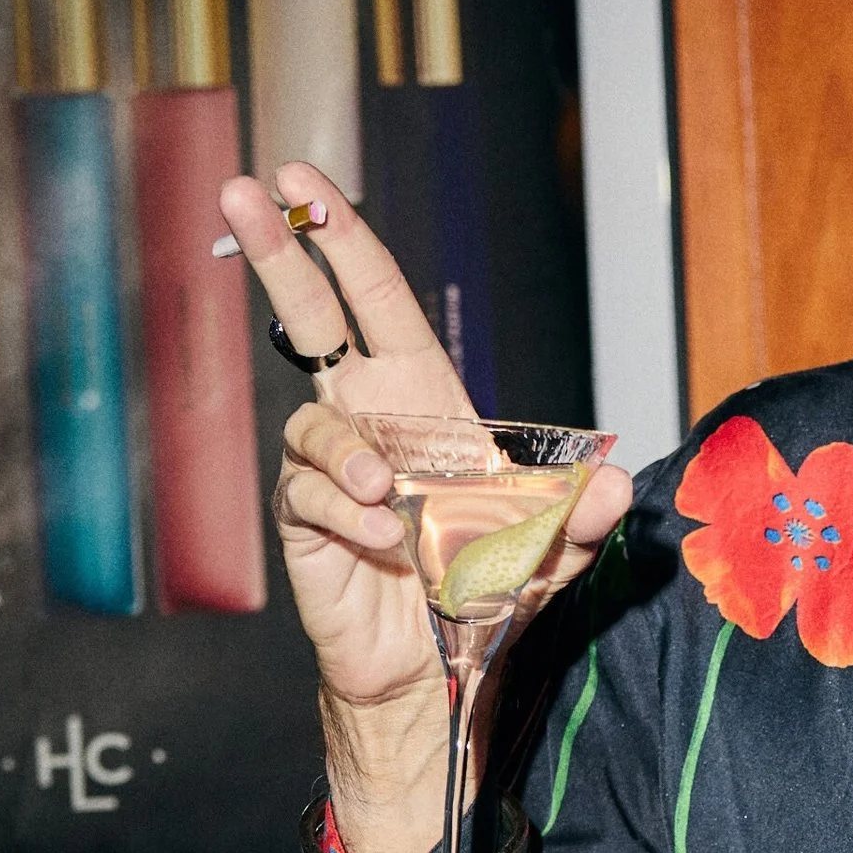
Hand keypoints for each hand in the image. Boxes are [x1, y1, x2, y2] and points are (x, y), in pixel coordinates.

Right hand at [216, 162, 633, 852]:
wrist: (441, 672)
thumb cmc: (486, 598)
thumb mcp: (548, 556)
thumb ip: (576, 520)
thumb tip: (610, 487)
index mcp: (425, 408)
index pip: (378, 305)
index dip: (343, 241)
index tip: (304, 180)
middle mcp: (369, 426)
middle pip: (308, 319)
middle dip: (277, 253)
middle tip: (242, 192)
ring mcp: (331, 472)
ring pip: (317, 426)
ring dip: (352, 458)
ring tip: (390, 502)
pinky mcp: (306, 522)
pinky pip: (312, 496)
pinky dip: (349, 517)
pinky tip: (383, 545)